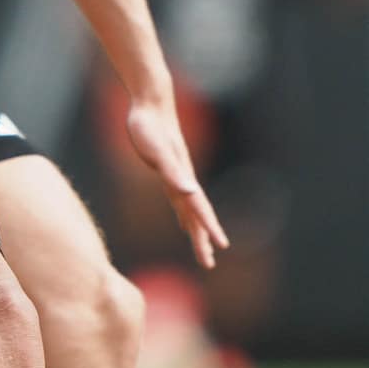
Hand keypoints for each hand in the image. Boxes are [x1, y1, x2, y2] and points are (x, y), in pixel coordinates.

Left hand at [125, 96, 228, 268]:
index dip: (208, 229)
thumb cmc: (148, 127)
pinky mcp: (167, 171)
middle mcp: (184, 180)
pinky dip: (184, 214)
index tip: (220, 248)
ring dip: (196, 229)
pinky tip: (183, 221)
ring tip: (203, 248)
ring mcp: (177, 176)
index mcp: (183, 179)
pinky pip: (179, 200)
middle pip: (197, 215)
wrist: (150, 104)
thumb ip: (173, 172)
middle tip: (208, 263)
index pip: (199, 210)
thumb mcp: (157, 151)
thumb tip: (190, 191)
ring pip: (190, 210)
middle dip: (203, 239)